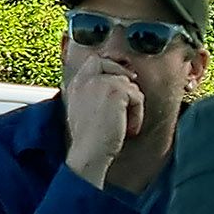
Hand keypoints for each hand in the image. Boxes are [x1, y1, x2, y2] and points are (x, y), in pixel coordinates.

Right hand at [64, 56, 143, 184]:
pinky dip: (137, 114)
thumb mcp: (82, 109)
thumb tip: (117, 83)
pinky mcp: (116, 90)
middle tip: (131, 98)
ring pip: (129, 85)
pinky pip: (137, 96)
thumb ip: (92, 92)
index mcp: (75, 85)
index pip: (94, 61)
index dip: (110, 66)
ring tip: (123, 123)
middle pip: (113, 65)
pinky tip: (127, 127)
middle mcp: (86, 80)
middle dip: (125, 81)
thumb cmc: (88, 138)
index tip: (122, 79)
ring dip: (132, 105)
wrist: (88, 152)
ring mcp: (100, 83)